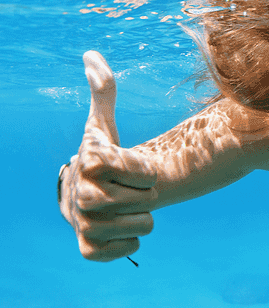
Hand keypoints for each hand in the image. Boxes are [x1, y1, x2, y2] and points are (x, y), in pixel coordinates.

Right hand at [58, 51, 157, 261]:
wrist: (83, 194)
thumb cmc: (103, 157)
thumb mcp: (104, 125)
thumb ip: (103, 92)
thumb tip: (91, 56)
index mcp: (91, 161)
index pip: (144, 170)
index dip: (148, 170)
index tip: (137, 168)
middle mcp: (80, 194)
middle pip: (146, 202)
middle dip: (148, 196)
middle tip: (134, 191)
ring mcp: (83, 223)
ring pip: (142, 226)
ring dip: (143, 218)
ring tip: (129, 208)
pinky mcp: (88, 248)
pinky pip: (123, 251)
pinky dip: (130, 243)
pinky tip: (122, 229)